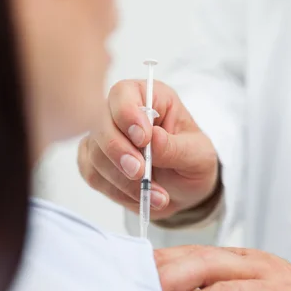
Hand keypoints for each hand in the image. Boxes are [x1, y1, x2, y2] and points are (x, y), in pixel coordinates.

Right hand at [78, 80, 218, 220]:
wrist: (186, 188)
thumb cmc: (192, 160)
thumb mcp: (197, 154)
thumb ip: (175, 147)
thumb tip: (153, 138)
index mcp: (150, 98)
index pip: (123, 94)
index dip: (128, 114)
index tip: (143, 139)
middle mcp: (121, 113)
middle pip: (100, 123)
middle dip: (119, 151)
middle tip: (141, 173)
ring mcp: (104, 138)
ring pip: (95, 154)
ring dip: (123, 180)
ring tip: (156, 195)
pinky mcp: (95, 162)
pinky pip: (93, 175)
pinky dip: (117, 191)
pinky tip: (140, 197)